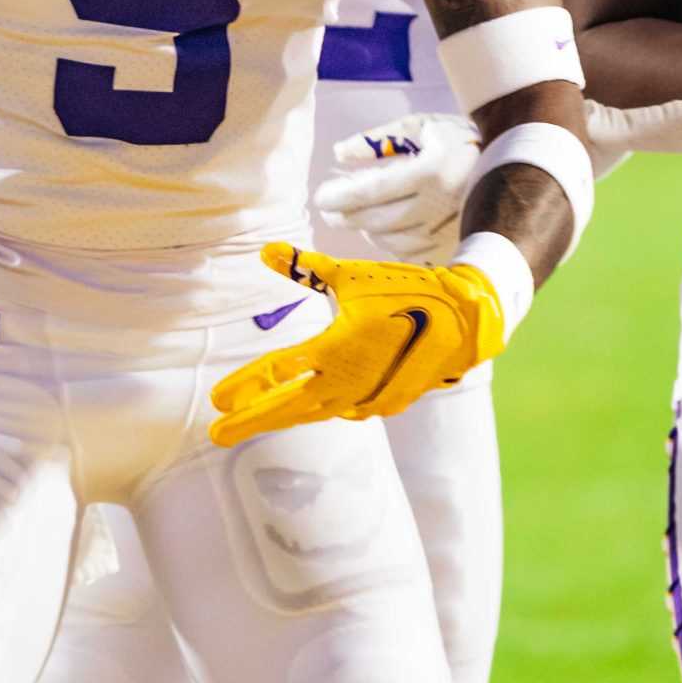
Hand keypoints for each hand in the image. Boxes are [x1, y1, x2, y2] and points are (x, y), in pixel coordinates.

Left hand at [209, 244, 502, 445]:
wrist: (464, 319)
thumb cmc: (405, 289)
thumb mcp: (351, 274)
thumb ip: (306, 267)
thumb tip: (264, 250)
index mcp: (334, 348)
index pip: (277, 372)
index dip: (245, 386)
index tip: (217, 400)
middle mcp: (346, 380)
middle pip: (288, 407)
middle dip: (251, 420)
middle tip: (217, 433)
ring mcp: (367, 396)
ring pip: (315, 413)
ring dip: (283, 417)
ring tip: (253, 422)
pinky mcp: (387, 402)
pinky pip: (345, 411)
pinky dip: (323, 410)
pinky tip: (311, 409)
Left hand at [310, 115, 480, 264]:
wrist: (517, 162)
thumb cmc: (459, 139)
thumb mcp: (420, 126)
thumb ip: (377, 139)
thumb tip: (338, 154)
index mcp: (433, 170)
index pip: (374, 190)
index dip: (342, 196)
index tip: (320, 198)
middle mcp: (443, 204)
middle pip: (379, 221)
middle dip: (347, 217)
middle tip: (330, 210)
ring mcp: (451, 230)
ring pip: (393, 241)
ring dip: (367, 231)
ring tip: (355, 218)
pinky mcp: (457, 247)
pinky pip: (413, 255)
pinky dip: (392, 245)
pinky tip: (382, 232)